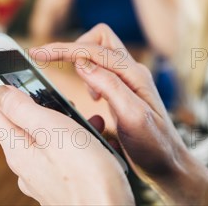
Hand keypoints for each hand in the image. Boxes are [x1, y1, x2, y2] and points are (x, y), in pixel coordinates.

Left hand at [0, 84, 133, 204]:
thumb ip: (22, 108)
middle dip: (35, 100)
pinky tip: (93, 136)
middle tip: (55, 90)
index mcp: (17, 148)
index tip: (7, 67)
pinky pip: (59, 153)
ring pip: (43, 136)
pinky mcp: (59, 183)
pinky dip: (72, 138)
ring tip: (82, 114)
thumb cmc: (86, 173)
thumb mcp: (52, 130)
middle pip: (18, 121)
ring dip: (59, 119)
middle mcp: (24, 164)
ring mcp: (41, 176)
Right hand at [31, 24, 207, 203]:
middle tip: (50, 62)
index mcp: (134, 75)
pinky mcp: (124, 93)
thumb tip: (82, 62)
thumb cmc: (154, 146)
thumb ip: (109, 86)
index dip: (63, 49)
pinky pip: (101, 73)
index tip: (37, 54)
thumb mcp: (132, 117)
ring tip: (84, 94)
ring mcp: (128, 82)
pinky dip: (89, 81)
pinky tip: (93, 102)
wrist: (170, 167)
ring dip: (83, 65)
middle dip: (73, 47)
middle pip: (99, 40)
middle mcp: (132, 73)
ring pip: (99, 55)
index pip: (93, 50)